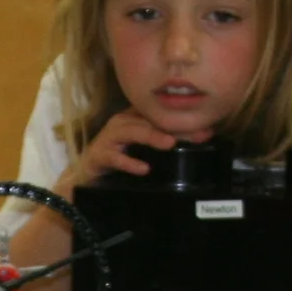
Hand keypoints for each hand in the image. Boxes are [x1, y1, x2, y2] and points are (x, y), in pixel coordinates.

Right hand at [76, 109, 204, 182]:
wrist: (85, 175)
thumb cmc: (117, 159)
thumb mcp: (143, 148)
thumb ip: (163, 142)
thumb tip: (197, 141)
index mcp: (134, 118)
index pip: (160, 115)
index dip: (183, 121)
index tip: (207, 131)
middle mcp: (122, 123)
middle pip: (149, 120)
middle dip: (173, 128)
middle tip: (197, 136)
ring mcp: (109, 138)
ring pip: (132, 132)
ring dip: (151, 137)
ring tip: (170, 144)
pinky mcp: (99, 155)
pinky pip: (115, 158)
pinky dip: (129, 163)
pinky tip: (143, 169)